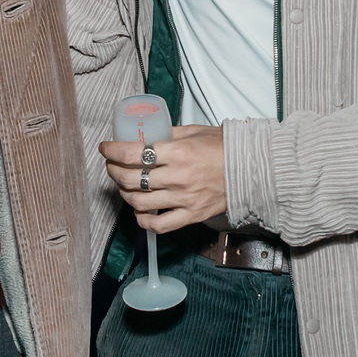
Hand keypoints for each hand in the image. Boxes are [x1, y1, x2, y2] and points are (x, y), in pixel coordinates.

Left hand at [100, 124, 226, 233]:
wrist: (252, 170)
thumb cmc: (223, 147)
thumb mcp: (194, 131)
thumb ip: (168, 134)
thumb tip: (145, 136)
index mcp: (178, 152)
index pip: (132, 154)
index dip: (112, 151)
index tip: (105, 148)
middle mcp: (177, 177)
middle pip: (130, 179)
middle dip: (113, 171)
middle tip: (112, 166)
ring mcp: (183, 199)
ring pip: (139, 202)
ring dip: (124, 193)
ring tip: (123, 186)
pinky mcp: (191, 215)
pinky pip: (159, 225)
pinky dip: (143, 220)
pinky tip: (139, 210)